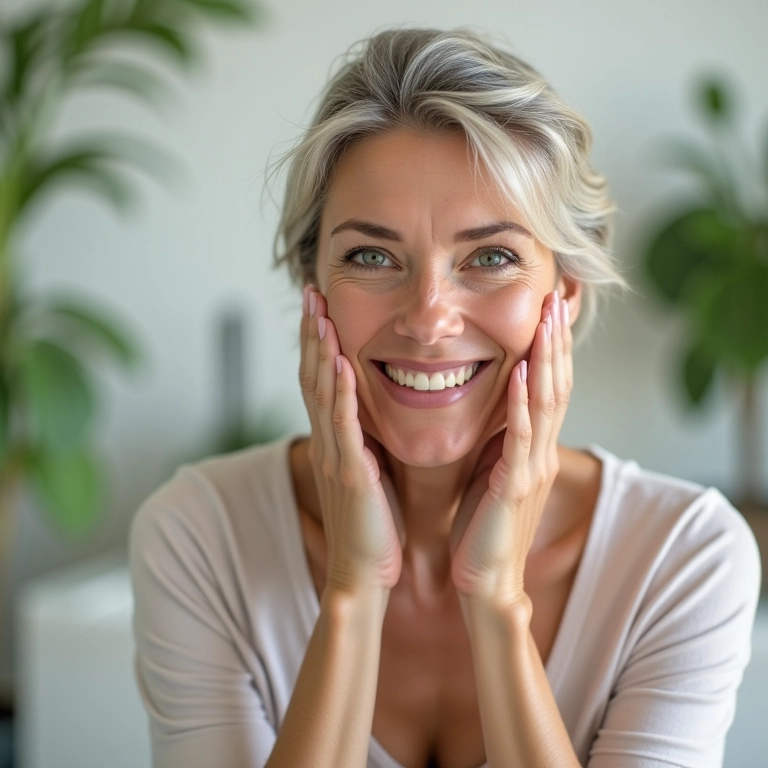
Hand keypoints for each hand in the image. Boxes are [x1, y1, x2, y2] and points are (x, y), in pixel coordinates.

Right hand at [299, 286, 404, 595]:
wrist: (362, 575)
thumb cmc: (370, 529)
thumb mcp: (364, 476)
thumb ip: (360, 444)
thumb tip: (365, 417)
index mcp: (335, 442)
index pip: (320, 382)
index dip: (317, 342)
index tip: (319, 307)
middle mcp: (328, 443)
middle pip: (312, 376)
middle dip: (311, 333)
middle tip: (310, 293)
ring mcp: (336, 456)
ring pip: (321, 393)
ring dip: (319, 350)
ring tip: (319, 312)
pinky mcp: (351, 473)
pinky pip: (343, 426)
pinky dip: (339, 393)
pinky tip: (338, 363)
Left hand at [449, 291, 571, 604]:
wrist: (486, 581)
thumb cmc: (485, 527)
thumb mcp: (496, 472)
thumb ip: (504, 440)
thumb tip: (500, 404)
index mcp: (533, 448)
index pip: (548, 387)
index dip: (551, 347)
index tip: (548, 308)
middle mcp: (540, 453)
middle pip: (556, 385)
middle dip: (556, 340)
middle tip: (556, 297)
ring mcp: (530, 468)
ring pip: (546, 404)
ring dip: (547, 359)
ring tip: (546, 320)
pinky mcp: (513, 487)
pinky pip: (520, 438)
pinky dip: (522, 404)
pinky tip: (521, 373)